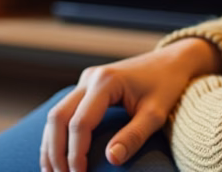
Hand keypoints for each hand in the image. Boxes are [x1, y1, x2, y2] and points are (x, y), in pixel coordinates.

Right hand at [40, 38, 220, 171]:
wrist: (170, 62)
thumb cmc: (166, 87)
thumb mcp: (155, 114)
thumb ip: (134, 136)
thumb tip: (112, 159)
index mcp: (105, 82)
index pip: (80, 122)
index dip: (76, 153)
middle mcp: (89, 78)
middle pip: (58, 117)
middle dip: (56, 151)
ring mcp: (85, 81)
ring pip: (55, 113)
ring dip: (50, 144)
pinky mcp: (86, 87)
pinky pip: (63, 111)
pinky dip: (56, 134)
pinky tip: (55, 155)